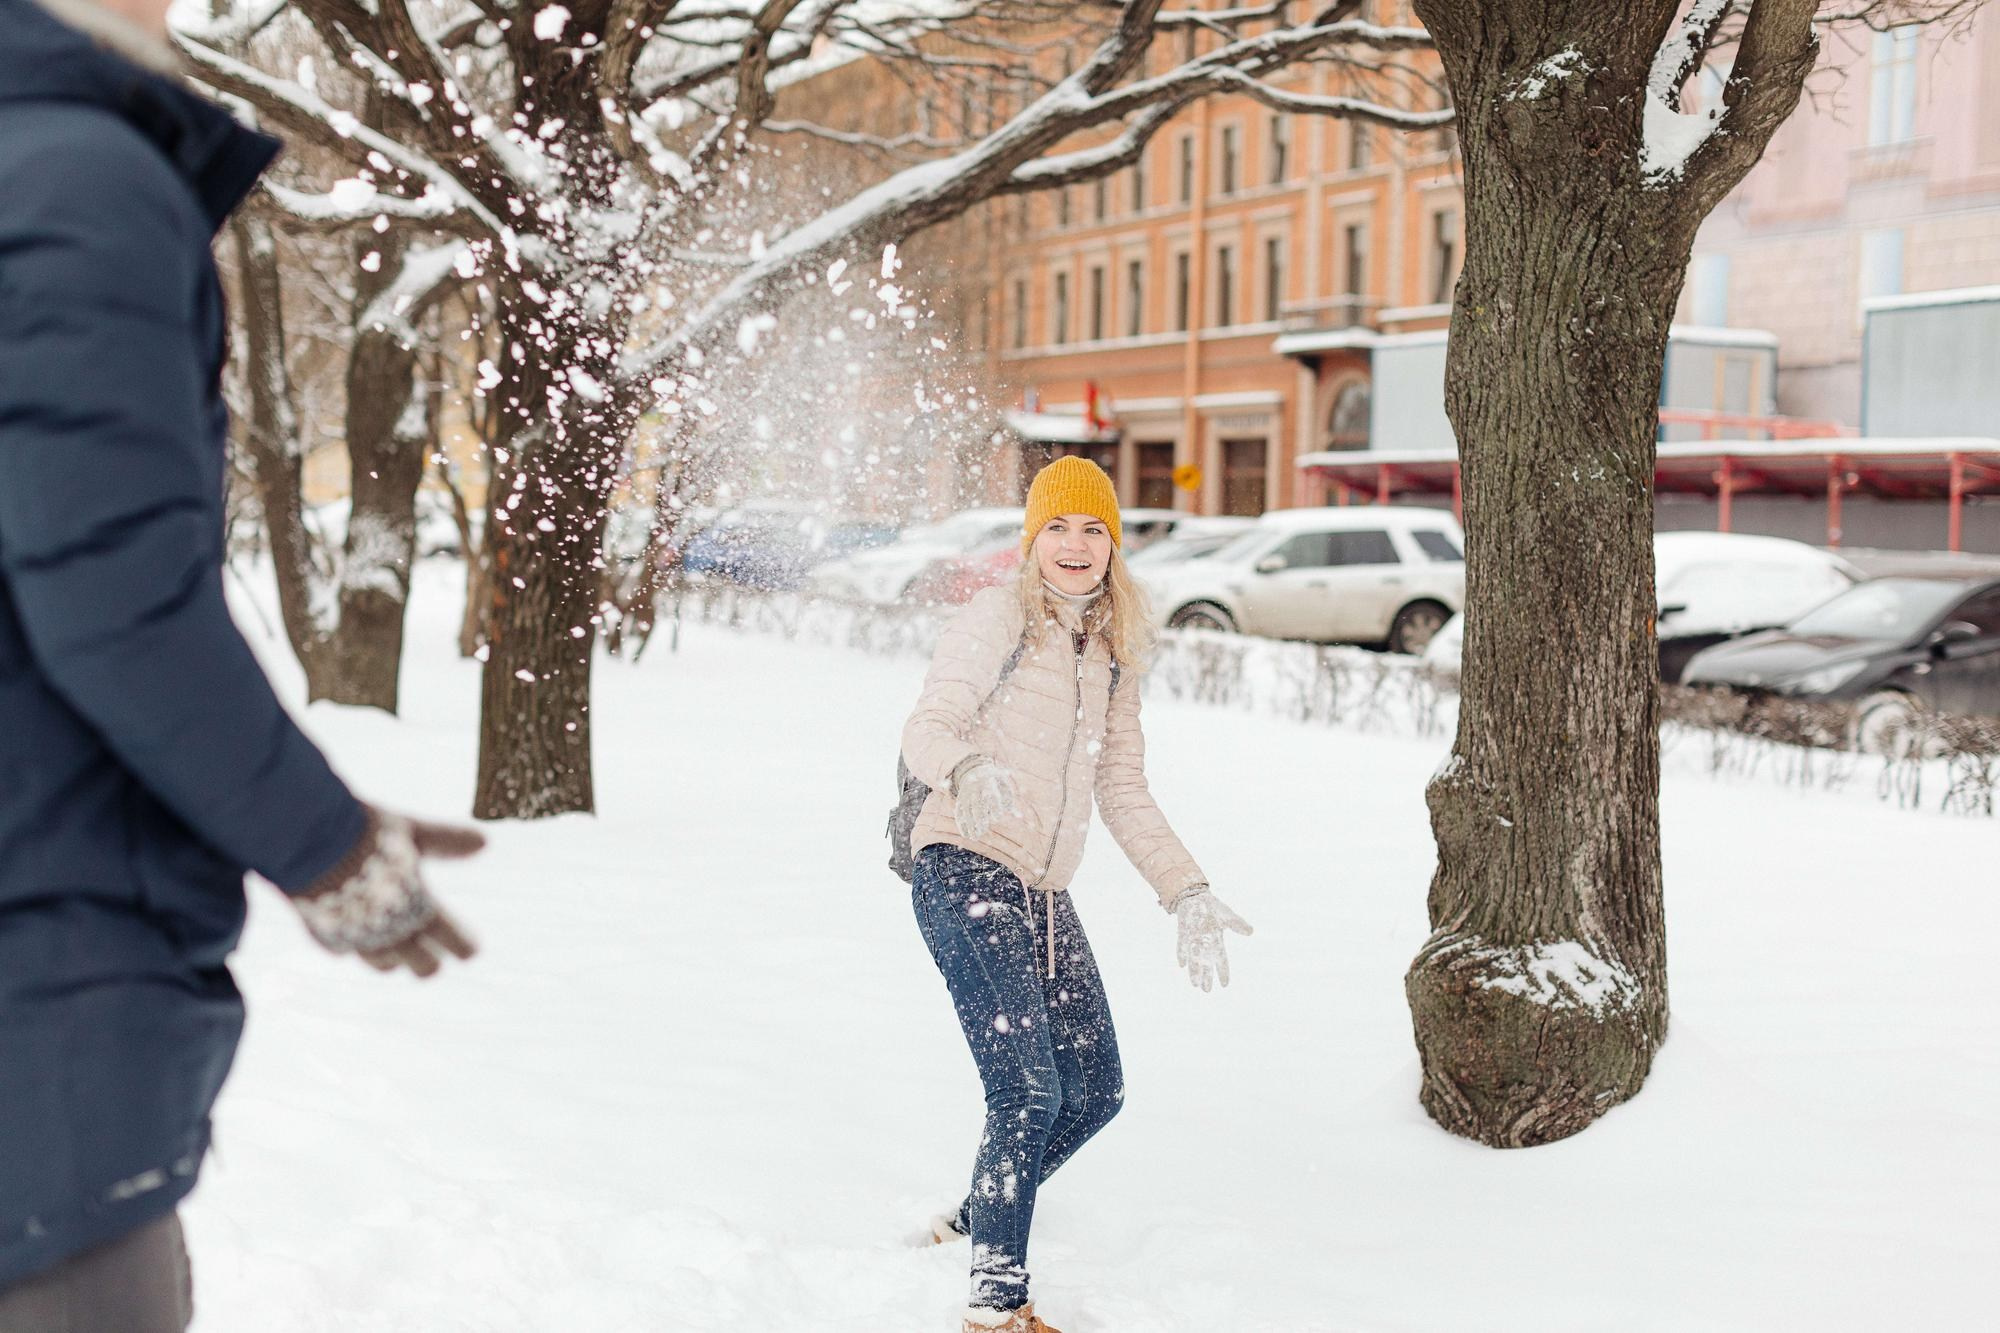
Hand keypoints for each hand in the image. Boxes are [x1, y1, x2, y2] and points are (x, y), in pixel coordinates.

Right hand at [292, 808, 482, 977]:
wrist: (302, 839)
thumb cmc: (362, 830)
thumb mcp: (409, 831)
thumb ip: (446, 841)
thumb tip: (485, 841)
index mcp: (419, 908)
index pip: (452, 941)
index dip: (464, 946)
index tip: (470, 951)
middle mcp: (390, 932)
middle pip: (422, 966)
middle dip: (429, 960)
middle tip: (434, 955)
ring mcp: (355, 938)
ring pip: (383, 965)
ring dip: (393, 958)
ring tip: (398, 948)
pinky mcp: (324, 936)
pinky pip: (346, 950)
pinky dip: (354, 943)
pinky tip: (355, 933)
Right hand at [951, 757, 1019, 841]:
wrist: (973, 769)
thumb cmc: (993, 782)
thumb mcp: (1002, 787)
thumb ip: (1010, 802)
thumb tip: (1020, 816)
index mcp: (988, 783)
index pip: (991, 795)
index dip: (994, 806)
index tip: (996, 818)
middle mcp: (975, 789)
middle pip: (977, 805)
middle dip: (979, 818)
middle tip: (983, 831)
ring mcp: (966, 794)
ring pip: (966, 811)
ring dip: (970, 824)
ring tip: (974, 837)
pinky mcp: (960, 800)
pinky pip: (959, 813)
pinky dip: (961, 824)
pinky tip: (966, 834)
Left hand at [1172, 886, 1252, 991]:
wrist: (1196, 898)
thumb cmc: (1213, 909)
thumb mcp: (1228, 916)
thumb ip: (1238, 924)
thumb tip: (1251, 931)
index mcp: (1217, 942)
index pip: (1221, 960)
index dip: (1223, 972)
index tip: (1225, 985)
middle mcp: (1205, 944)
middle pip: (1206, 964)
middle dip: (1206, 977)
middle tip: (1206, 990)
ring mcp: (1193, 940)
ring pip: (1194, 959)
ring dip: (1194, 971)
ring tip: (1195, 984)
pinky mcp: (1183, 933)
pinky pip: (1182, 946)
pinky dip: (1182, 954)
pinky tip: (1182, 964)